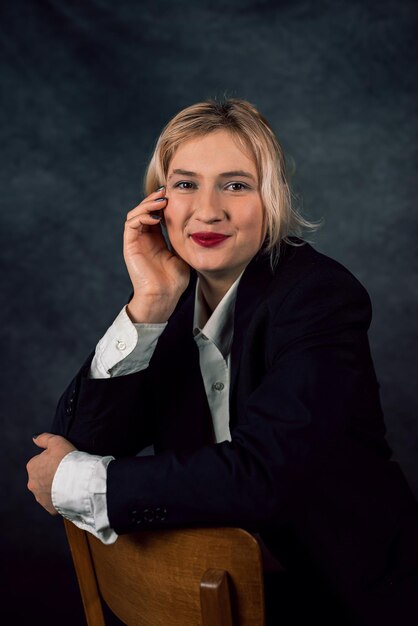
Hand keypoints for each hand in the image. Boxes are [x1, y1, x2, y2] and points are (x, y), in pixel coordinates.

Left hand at [26, 433, 76, 514]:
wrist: (78, 482)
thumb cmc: (67, 460)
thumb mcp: (57, 441)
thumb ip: (44, 438)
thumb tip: (34, 438)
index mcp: (32, 467)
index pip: (40, 462)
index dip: (52, 460)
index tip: (62, 460)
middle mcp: (32, 483)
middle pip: (41, 477)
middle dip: (51, 475)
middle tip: (66, 472)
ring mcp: (40, 497)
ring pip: (46, 490)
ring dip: (54, 487)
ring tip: (68, 483)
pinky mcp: (49, 508)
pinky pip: (53, 502)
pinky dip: (59, 498)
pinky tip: (68, 493)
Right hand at [124, 186, 189, 322]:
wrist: (164, 296)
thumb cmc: (174, 280)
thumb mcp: (183, 253)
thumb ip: (183, 239)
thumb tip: (195, 224)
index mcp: (155, 239)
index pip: (156, 214)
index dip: (163, 202)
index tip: (175, 193)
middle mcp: (144, 238)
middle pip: (144, 210)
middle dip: (154, 198)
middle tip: (166, 191)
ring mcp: (135, 241)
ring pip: (136, 214)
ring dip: (147, 204)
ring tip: (162, 201)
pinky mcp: (130, 245)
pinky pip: (131, 224)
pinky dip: (142, 216)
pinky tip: (156, 217)